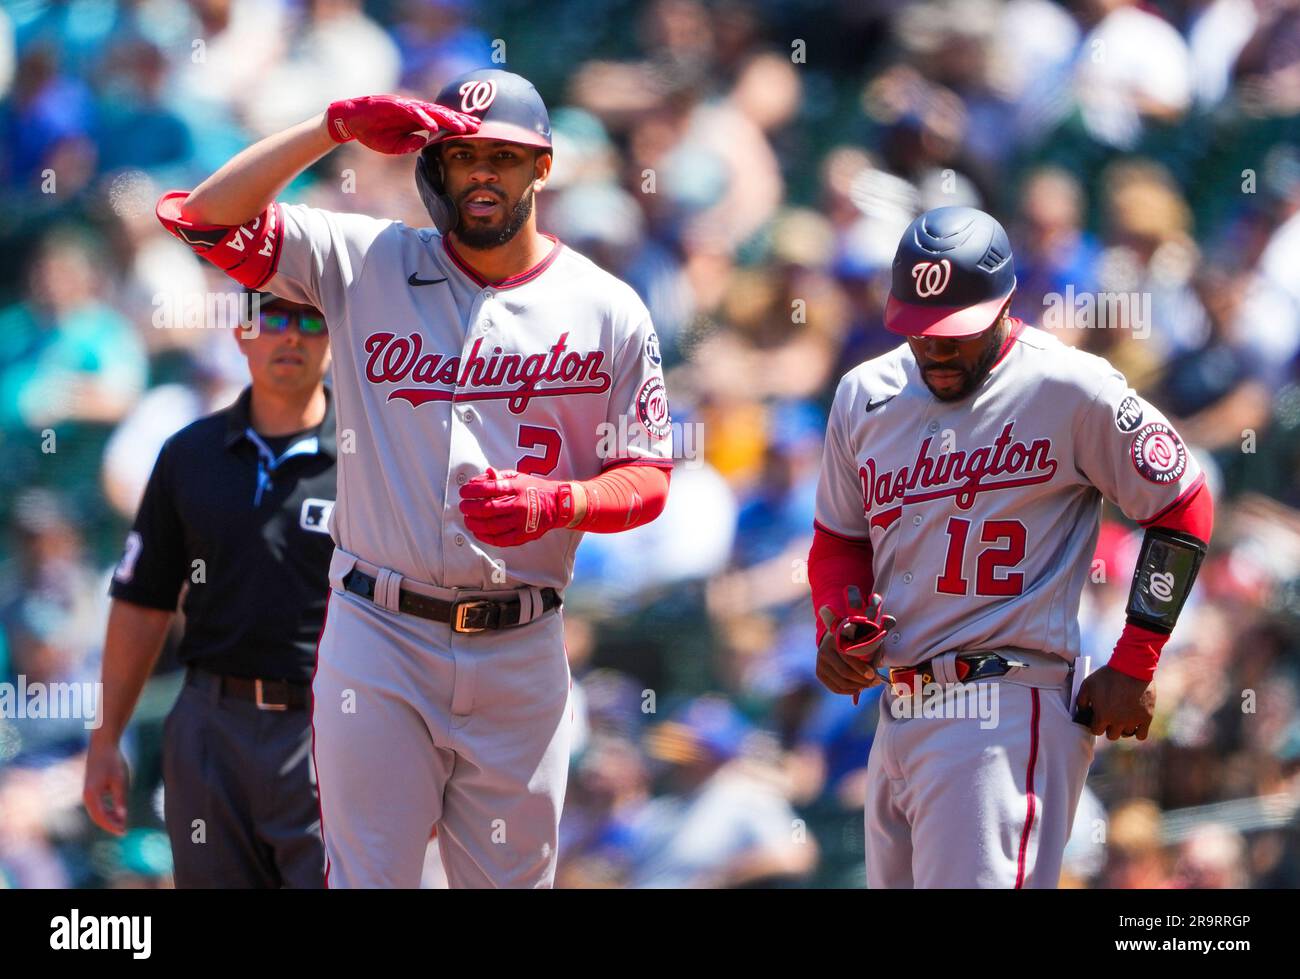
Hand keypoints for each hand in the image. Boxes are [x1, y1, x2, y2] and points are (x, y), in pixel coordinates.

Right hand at [82, 737, 128, 835]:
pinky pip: (97, 805)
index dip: (112, 826)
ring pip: (97, 811)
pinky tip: (117, 811)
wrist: (103, 745)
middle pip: (97, 817)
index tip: (123, 832)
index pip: (101, 817)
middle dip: (110, 824)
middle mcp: (86, 796)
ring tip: (122, 823)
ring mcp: (87, 792)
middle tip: (124, 831)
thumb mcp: (120, 781)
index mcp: (91, 795)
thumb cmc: (112, 761)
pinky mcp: (91, 789)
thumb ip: (120, 799)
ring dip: (109, 818)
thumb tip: (122, 817)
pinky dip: (107, 810)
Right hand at [325, 95, 480, 153]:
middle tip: (477, 127)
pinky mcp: (392, 105)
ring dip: (446, 119)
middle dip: (459, 120)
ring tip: (461, 127)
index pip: (441, 121)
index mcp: (416, 119)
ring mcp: (403, 106)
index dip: (457, 125)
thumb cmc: (372, 133)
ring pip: (430, 111)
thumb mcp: (393, 146)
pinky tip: (434, 125)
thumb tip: (424, 144)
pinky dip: (423, 117)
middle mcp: (413, 110)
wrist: (351, 121)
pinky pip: (410, 111)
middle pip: (441, 114)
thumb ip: (409, 145)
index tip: (474, 130)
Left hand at [458, 468, 572, 546]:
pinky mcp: (522, 535)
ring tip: (467, 519)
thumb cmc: (535, 490)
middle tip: (463, 506)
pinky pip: (500, 539)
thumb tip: (482, 477)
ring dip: (474, 523)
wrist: (558, 505)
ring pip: (490, 526)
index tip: (464, 491)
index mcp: (517, 488)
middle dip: (469, 508)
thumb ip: (499, 477)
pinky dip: (485, 537)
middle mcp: (518, 505)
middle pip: (486, 508)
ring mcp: (520, 522)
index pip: (489, 488)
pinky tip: (478, 532)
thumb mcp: (519, 477)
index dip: (472, 490)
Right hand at [815, 587, 895, 702]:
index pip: (847, 658)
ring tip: (868, 685)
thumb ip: (870, 637)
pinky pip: (835, 688)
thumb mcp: (858, 633)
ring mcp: (820, 664)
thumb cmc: (851, 637)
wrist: (831, 639)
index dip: (861, 668)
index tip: (873, 674)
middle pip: (844, 672)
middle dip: (862, 680)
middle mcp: (824, 652)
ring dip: (858, 687)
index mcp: (833, 640)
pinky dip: (849, 690)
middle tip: (875, 682)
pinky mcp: (820, 673)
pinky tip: (858, 688)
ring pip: (841, 682)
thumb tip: (887, 637)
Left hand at [1074, 665, 1154, 740]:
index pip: (1096, 731)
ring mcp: (1133, 720)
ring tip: (1122, 716)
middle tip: (1110, 716)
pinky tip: (1134, 723)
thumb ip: (1081, 701)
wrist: (1132, 668)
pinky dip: (1138, 732)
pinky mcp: (1146, 717)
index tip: (1098, 718)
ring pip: (1126, 734)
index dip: (1095, 724)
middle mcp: (1118, 722)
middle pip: (1111, 735)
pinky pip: (1142, 735)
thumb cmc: (1108, 676)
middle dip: (1109, 727)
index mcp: (1103, 716)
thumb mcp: (1087, 685)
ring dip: (1123, 727)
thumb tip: (1082, 712)